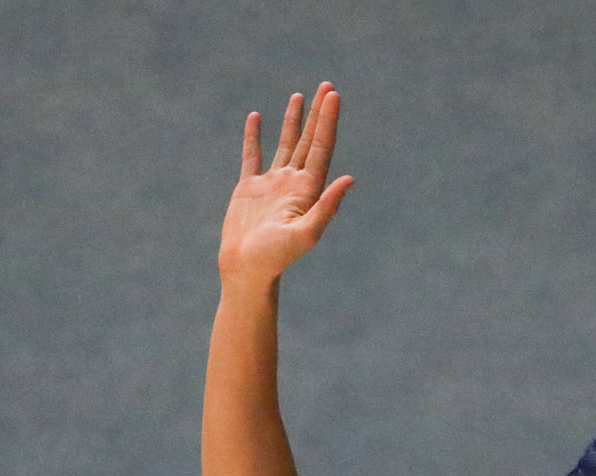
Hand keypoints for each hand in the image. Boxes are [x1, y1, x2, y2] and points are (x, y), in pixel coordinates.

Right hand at [217, 84, 352, 283]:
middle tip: (327, 86)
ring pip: (286, 144)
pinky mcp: (249, 188)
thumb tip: (349, 178)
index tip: (333, 96)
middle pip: (309, 140)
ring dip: (293, 120)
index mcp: (309, 190)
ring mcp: (272, 184)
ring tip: (299, 97)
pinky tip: (256, 118)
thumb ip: (327, 206)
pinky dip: (254, 136)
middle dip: (318, 114)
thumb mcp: (306, 234)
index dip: (328, 121)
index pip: (322, 147)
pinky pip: (253, 155)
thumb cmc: (276, 257)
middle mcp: (293, 183)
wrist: (246, 269)